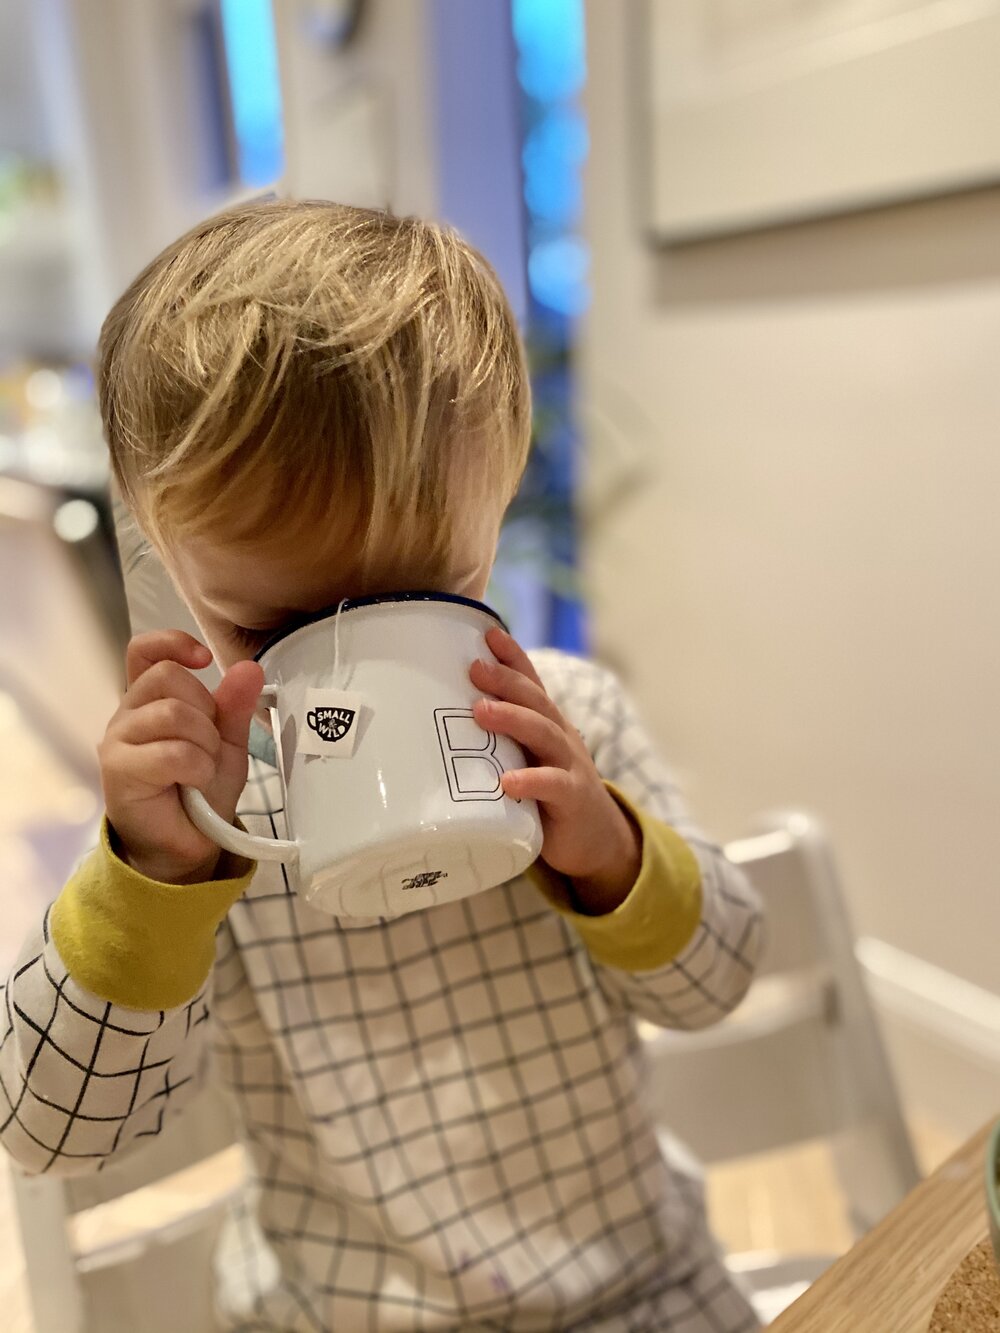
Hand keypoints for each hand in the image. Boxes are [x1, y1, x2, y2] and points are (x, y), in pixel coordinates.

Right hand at [99, 630, 263, 883]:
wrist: (187, 844)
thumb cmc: (202, 790)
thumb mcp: (228, 743)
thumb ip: (234, 706)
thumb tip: (249, 668)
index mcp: (150, 699)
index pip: (144, 651)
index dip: (172, 643)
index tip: (204, 659)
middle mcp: (127, 713)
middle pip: (168, 678)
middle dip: (206, 710)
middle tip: (209, 746)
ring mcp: (117, 740)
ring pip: (172, 713)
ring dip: (204, 743)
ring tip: (202, 768)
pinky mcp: (118, 770)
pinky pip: (171, 752)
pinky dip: (197, 767)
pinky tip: (195, 782)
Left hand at [469, 629, 641, 913]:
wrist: (596, 840)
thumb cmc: (548, 797)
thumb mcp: (527, 761)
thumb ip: (498, 744)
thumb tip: (440, 727)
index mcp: (547, 725)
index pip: (532, 683)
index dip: (513, 657)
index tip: (488, 632)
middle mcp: (561, 737)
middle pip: (536, 701)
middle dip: (506, 681)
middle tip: (474, 668)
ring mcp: (570, 766)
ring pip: (544, 734)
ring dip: (513, 719)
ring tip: (481, 712)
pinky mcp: (573, 799)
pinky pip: (553, 786)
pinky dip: (531, 781)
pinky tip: (508, 781)